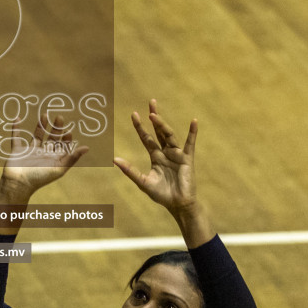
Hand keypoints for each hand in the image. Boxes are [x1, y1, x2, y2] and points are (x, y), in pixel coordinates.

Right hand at [0, 115, 88, 197]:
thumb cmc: (39, 178)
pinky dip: (16, 129)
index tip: (68, 130)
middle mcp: (42, 155)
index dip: (66, 139)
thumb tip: (87, 148)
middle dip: (56, 128)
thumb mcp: (59, 168)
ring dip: (40, 126)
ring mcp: (30, 152)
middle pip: (51, 139)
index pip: (62, 147)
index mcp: (53, 159)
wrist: (18, 184)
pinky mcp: (17, 150)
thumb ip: (72, 157)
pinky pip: (16, 137)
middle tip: (60, 117)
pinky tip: (17, 119)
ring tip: (45, 114)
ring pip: (37, 136)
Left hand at [113, 100, 197, 215]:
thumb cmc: (162, 195)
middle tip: (151, 102)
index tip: (134, 114)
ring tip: (154, 115)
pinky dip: (193, 133)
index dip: (140, 127)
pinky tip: (194, 122)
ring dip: (163, 124)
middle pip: (159, 131)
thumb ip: (130, 170)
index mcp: (156, 157)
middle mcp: (166, 153)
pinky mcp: (187, 159)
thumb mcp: (143, 182)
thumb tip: (114, 159)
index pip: (147, 138)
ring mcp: (177, 154)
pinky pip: (190, 143)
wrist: (178, 205)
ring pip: (169, 135)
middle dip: (155, 117)